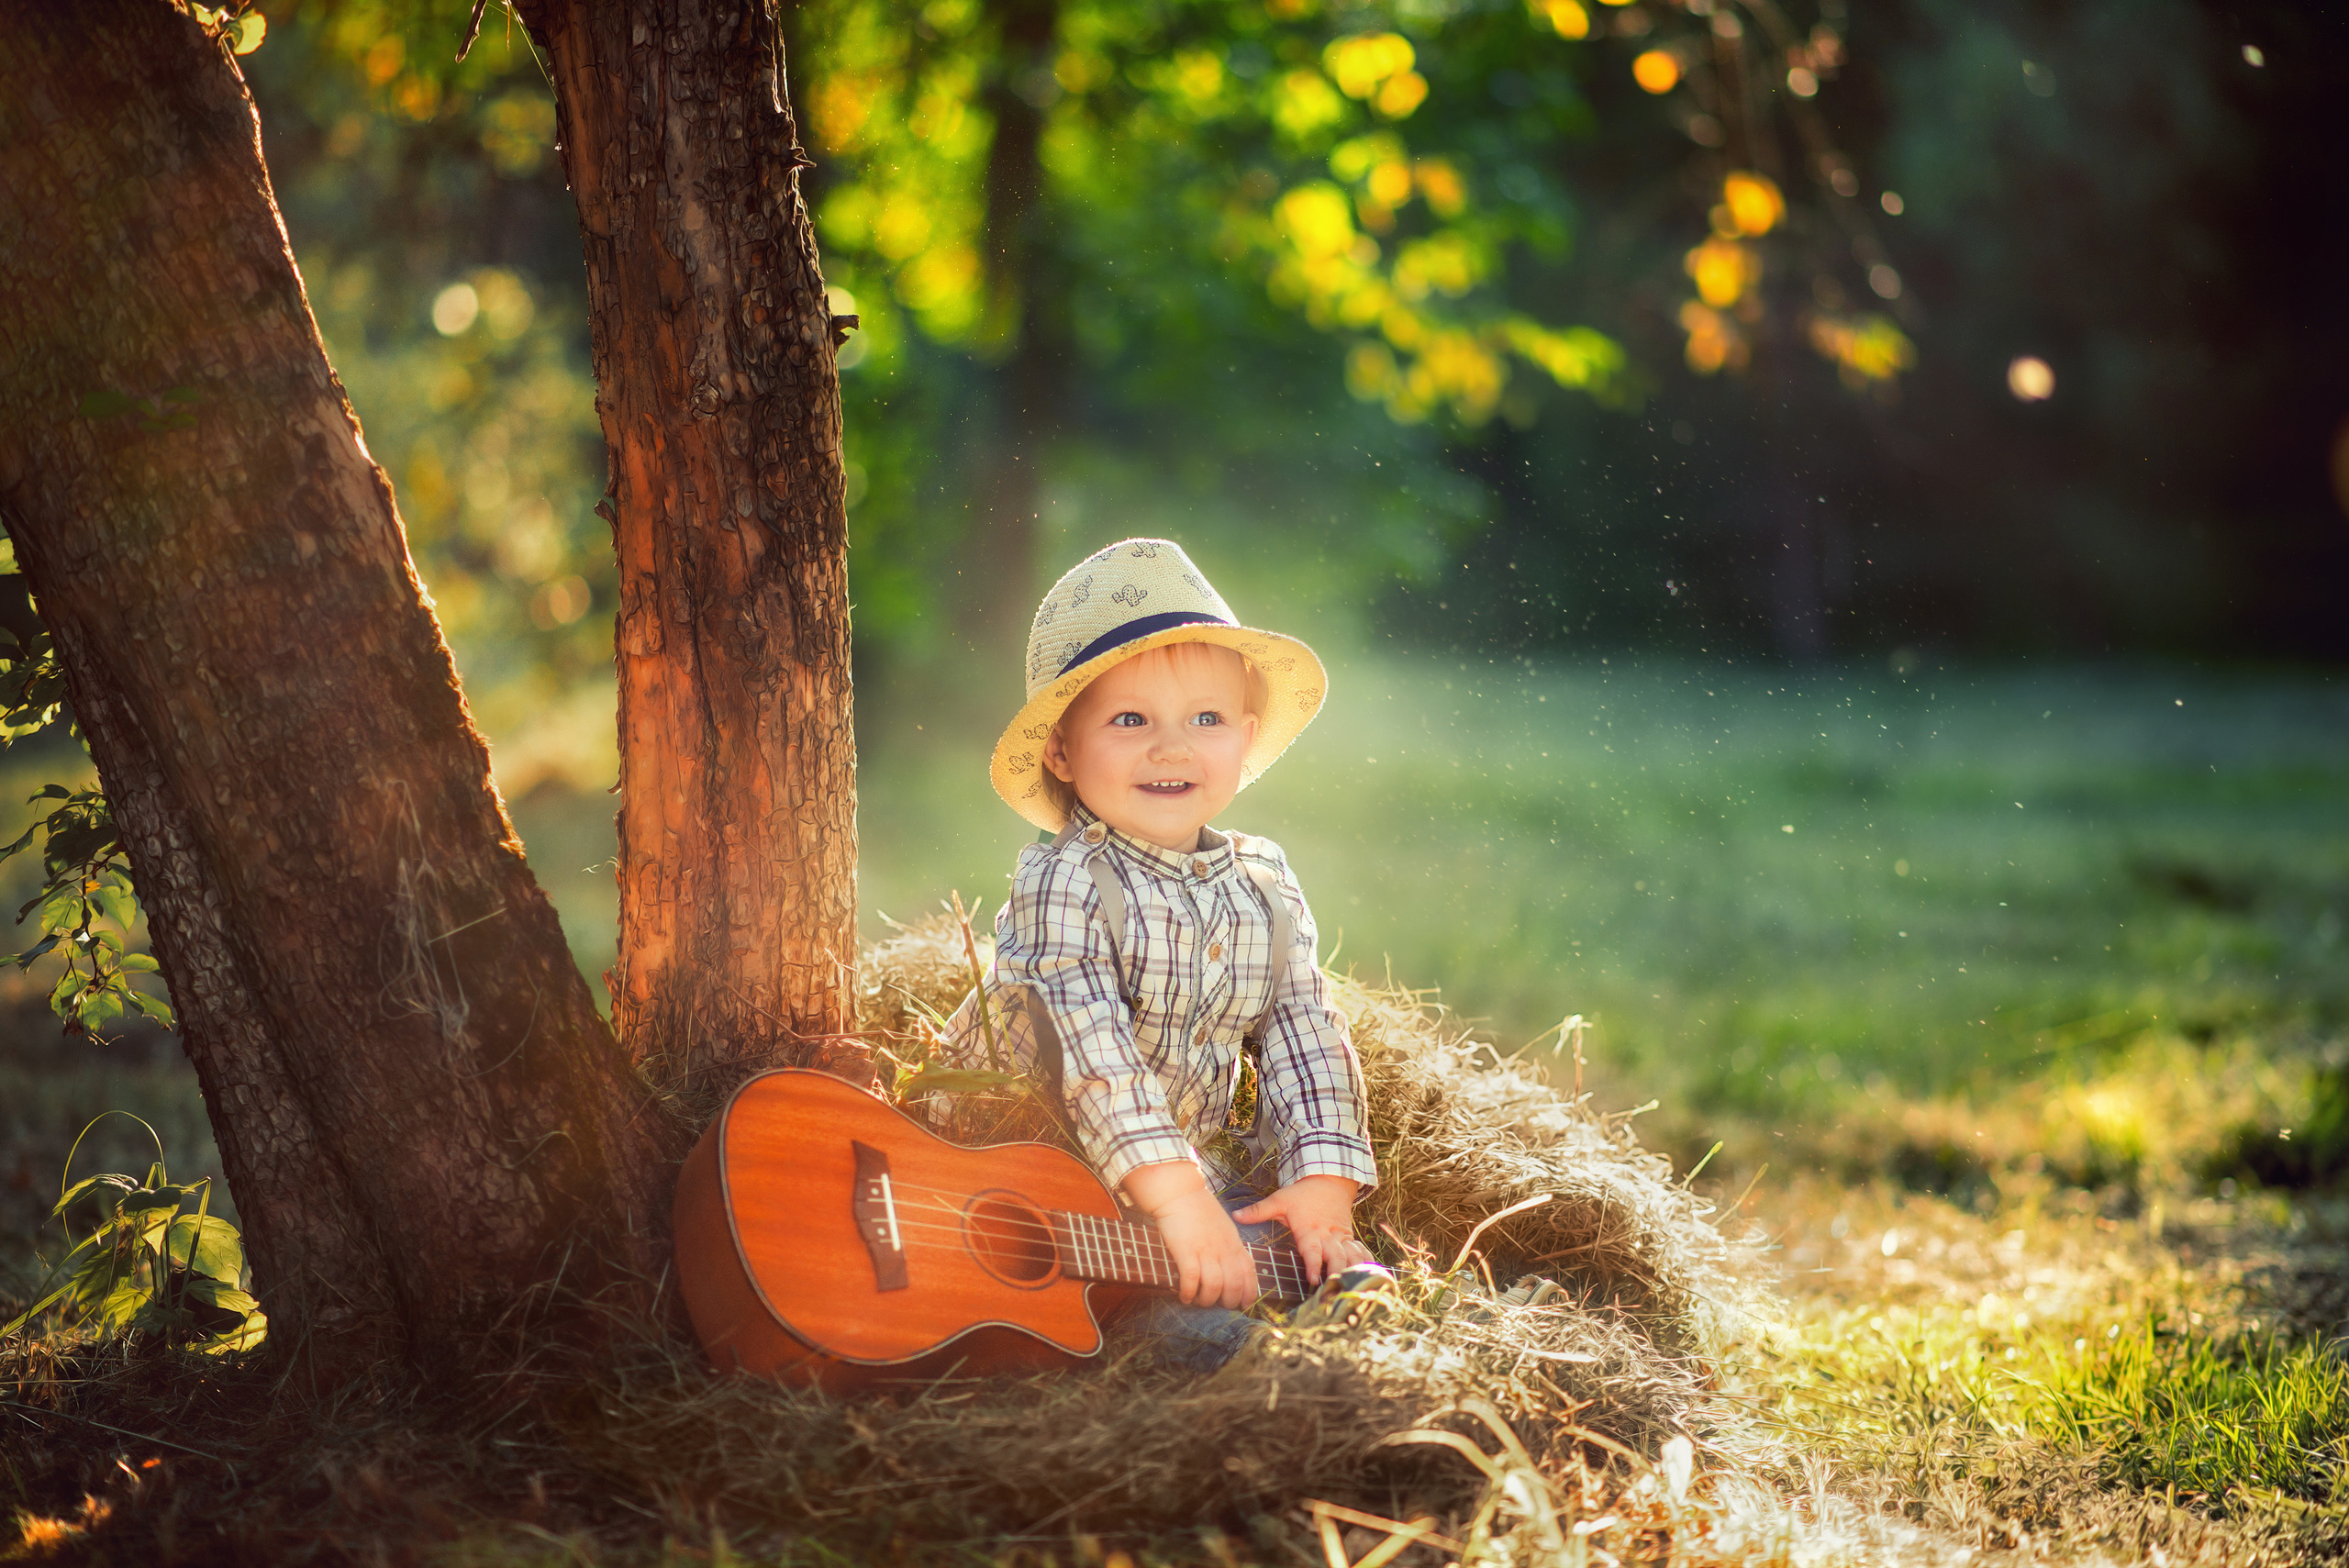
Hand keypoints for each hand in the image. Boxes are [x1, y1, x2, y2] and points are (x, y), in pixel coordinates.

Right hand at [1121, 1161, 1258, 1307]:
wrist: (1178, 1191)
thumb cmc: (1198, 1208)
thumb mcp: (1223, 1226)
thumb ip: (1229, 1245)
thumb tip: (1230, 1266)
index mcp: (1234, 1242)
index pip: (1249, 1272)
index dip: (1249, 1292)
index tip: (1244, 1304)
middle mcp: (1223, 1248)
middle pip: (1234, 1284)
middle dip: (1228, 1301)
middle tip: (1218, 1305)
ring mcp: (1205, 1250)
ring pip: (1214, 1286)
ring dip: (1207, 1300)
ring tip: (1199, 1301)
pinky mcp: (1186, 1251)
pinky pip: (1191, 1280)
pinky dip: (1189, 1292)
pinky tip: (1184, 1296)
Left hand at [1233, 1175, 1366, 1286]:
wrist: (1329, 1179)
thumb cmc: (1302, 1193)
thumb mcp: (1279, 1199)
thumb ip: (1258, 1211)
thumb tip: (1235, 1216)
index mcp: (1309, 1229)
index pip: (1312, 1250)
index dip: (1313, 1265)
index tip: (1312, 1279)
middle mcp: (1327, 1235)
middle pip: (1335, 1256)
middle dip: (1336, 1273)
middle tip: (1335, 1289)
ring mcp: (1340, 1237)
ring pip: (1351, 1255)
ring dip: (1353, 1270)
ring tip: (1354, 1286)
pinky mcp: (1348, 1237)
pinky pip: (1359, 1251)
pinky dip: (1365, 1262)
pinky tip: (1370, 1275)